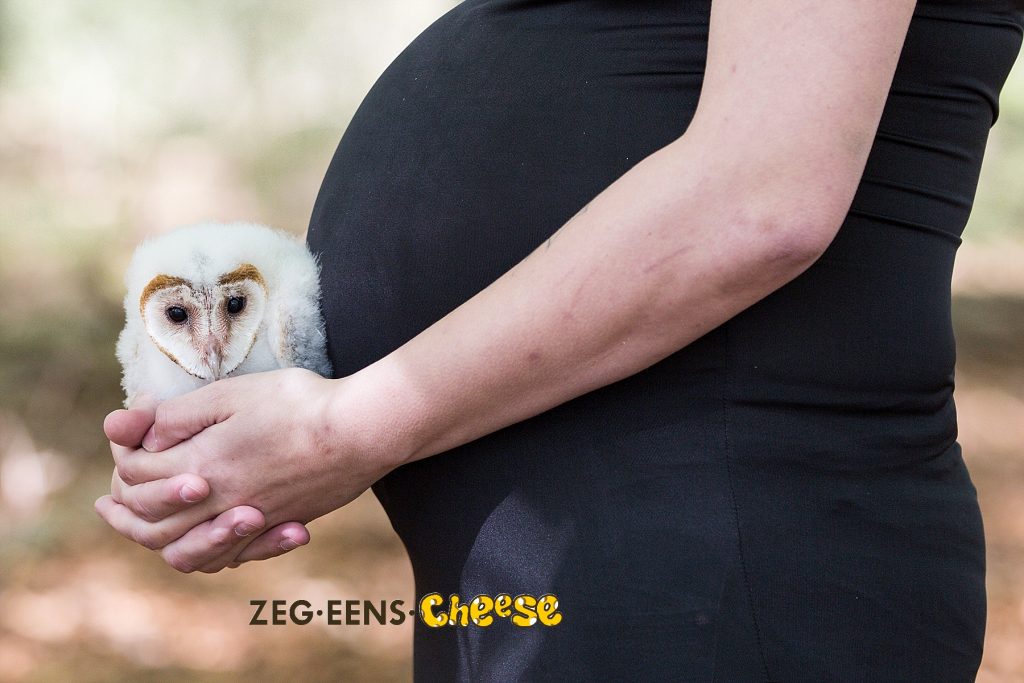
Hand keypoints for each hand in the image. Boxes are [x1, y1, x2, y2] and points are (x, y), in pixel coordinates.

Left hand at [95, 368, 397, 571]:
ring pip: (187, 551)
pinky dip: (209, 553)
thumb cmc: (299, 404)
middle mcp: (219, 503)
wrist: (361, 431)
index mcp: (201, 466)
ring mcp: (251, 521)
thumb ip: (178, 415)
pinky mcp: (278, 525)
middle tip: (106, 506)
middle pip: (151, 523)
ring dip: (158, 543)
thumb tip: (137, 430)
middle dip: (122, 512)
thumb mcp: (232, 393)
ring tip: (145, 532)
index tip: (127, 431)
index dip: (123, 451)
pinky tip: (208, 540)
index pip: (137, 473)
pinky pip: (231, 557)